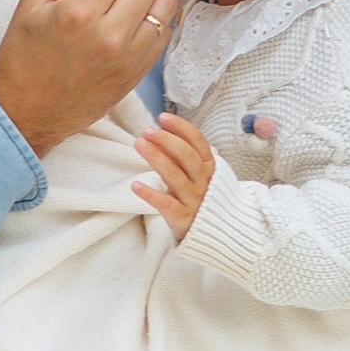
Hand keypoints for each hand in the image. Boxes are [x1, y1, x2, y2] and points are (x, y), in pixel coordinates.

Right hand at [0, 0, 174, 155]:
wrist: (24, 112)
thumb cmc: (23, 57)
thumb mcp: (32, 2)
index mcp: (79, 12)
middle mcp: (110, 34)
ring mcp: (128, 57)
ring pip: (165, 4)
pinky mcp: (137, 74)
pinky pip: (164, 33)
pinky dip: (154, 16)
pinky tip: (133, 15)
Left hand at [132, 112, 214, 239]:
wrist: (215, 232)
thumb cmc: (198, 196)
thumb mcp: (194, 174)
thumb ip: (179, 156)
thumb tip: (156, 135)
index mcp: (208, 168)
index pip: (198, 142)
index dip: (182, 128)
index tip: (163, 117)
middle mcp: (203, 182)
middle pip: (187, 157)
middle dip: (167, 140)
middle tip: (147, 130)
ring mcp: (193, 200)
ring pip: (176, 177)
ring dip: (157, 158)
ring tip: (139, 144)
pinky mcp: (181, 217)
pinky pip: (165, 204)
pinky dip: (150, 194)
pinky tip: (134, 185)